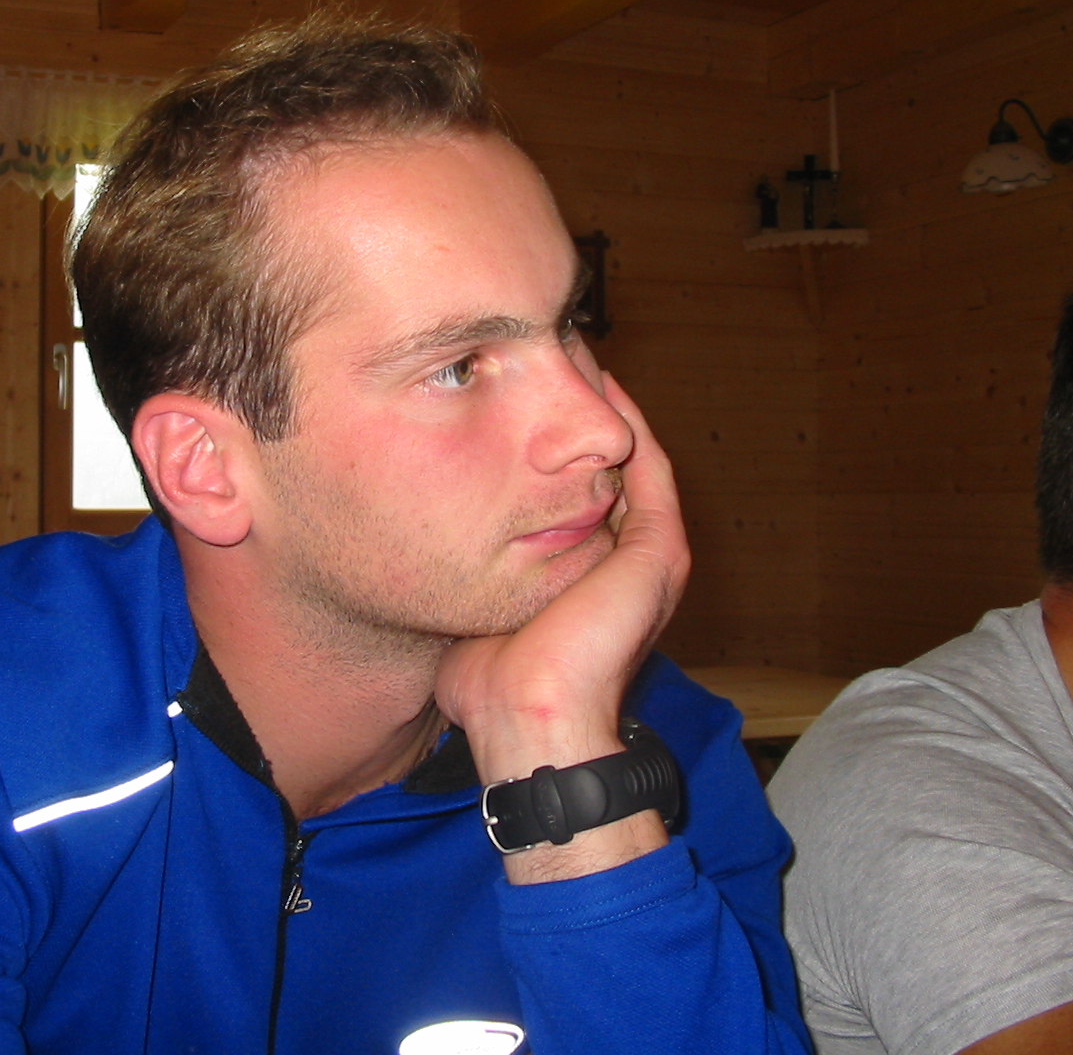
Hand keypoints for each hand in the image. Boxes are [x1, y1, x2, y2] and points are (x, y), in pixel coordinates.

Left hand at [435, 373, 689, 879]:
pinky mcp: (658, 552)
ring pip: (631, 454)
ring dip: (605, 402)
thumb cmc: (488, 683)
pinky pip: (648, 465)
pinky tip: (600, 380)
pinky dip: (627, 422)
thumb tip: (414, 533)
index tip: (511, 390)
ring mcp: (650, 554)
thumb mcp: (471, 603)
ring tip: (572, 348)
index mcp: (590, 573)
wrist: (528, 723)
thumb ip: (464, 564)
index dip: (548, 439)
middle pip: (607, 462)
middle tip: (546, 350)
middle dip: (576, 408)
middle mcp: (627, 559)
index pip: (576, 487)